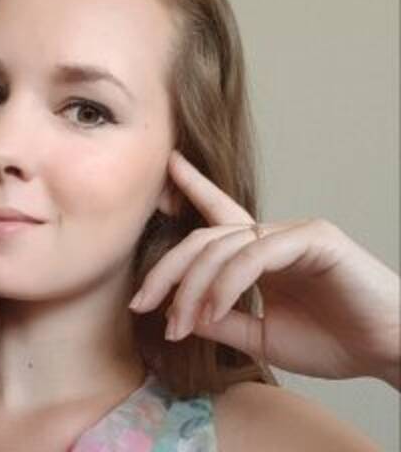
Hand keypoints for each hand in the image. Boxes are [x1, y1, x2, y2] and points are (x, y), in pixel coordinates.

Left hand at [129, 150, 399, 388]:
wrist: (387, 353)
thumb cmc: (332, 342)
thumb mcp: (260, 335)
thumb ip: (221, 319)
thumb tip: (179, 312)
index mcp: (259, 253)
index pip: (217, 215)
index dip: (192, 187)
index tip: (167, 166)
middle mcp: (271, 236)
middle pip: (203, 238)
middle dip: (167, 270)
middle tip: (142, 303)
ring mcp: (293, 233)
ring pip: (222, 246)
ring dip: (193, 287)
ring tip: (179, 323)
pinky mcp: (314, 239)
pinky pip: (254, 255)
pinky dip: (227, 284)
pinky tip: (215, 310)